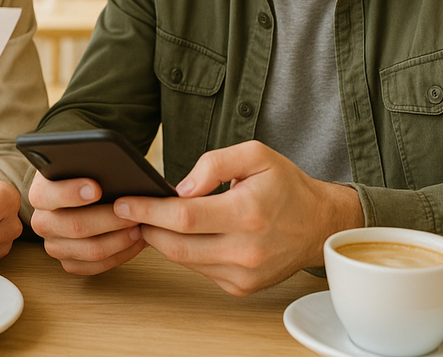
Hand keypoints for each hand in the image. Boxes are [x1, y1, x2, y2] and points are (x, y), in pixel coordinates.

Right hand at [28, 171, 146, 274]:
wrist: (83, 189)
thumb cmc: (86, 173)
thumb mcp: (82, 161)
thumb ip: (87, 162)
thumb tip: (109, 169)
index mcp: (40, 194)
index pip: (48, 196)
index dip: (71, 193)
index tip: (96, 188)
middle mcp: (42, 222)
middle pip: (75, 226)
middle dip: (108, 219)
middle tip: (132, 211)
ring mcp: (55, 246)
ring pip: (90, 250)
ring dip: (119, 239)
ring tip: (139, 226)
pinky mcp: (70, 262)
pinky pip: (96, 267)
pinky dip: (121, 255)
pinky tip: (137, 241)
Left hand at [113, 140, 362, 295]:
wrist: (319, 225)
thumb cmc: (286, 186)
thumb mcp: (255, 155)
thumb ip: (214, 163)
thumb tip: (180, 187)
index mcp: (247, 213)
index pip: (182, 216)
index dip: (147, 209)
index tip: (123, 202)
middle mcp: (245, 250)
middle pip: (176, 245)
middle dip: (147, 227)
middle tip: (129, 212)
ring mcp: (243, 274)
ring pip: (184, 261)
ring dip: (162, 241)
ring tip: (152, 220)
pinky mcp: (241, 287)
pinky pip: (200, 270)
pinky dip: (186, 253)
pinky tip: (184, 235)